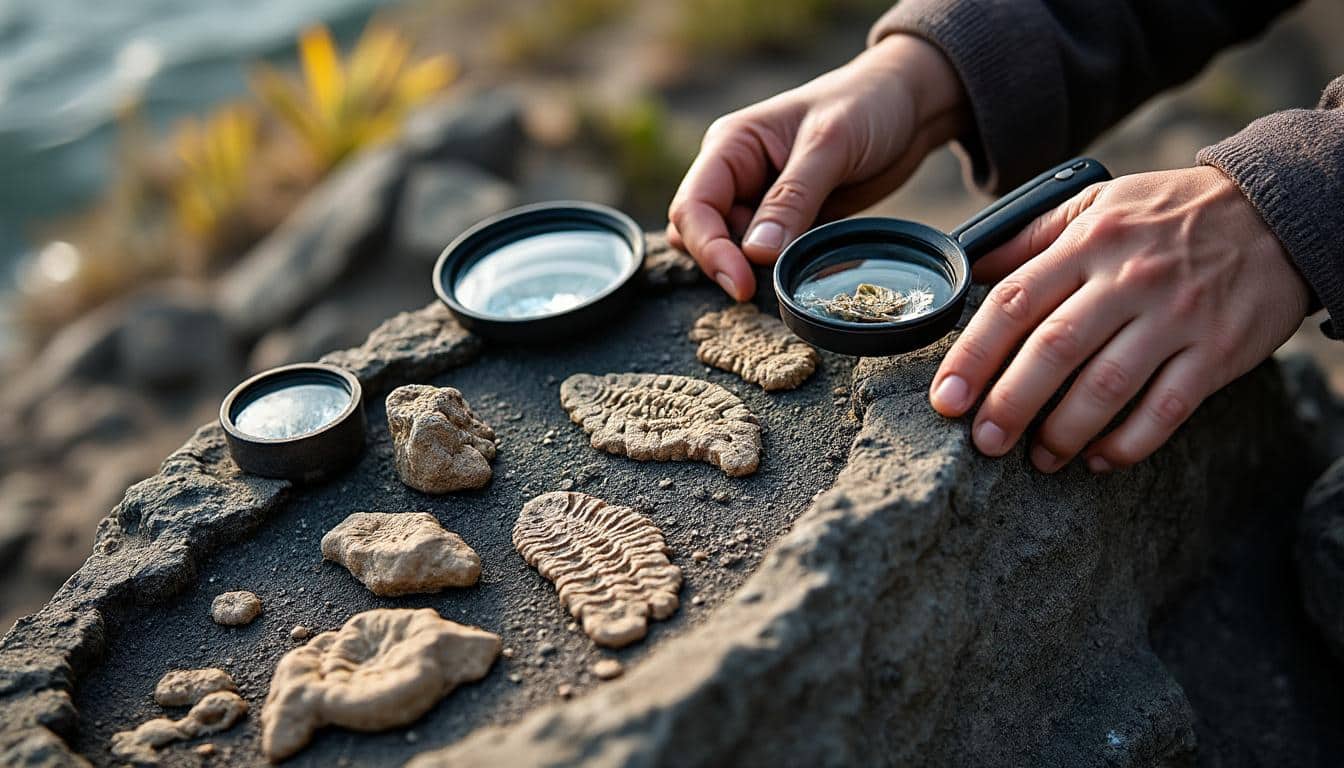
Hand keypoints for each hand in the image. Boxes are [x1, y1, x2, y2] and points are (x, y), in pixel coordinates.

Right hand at [667, 34, 966, 299]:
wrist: (909, 107)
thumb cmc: (867, 105)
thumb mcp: (830, 145)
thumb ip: (792, 198)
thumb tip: (755, 253)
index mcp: (731, 146)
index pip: (693, 207)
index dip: (709, 250)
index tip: (741, 285)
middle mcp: (735, 176)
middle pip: (702, 235)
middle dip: (725, 264)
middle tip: (763, 286)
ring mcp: (759, 201)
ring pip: (730, 251)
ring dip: (749, 271)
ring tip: (788, 273)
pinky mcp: (787, 223)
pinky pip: (765, 257)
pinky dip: (775, 271)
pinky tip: (801, 271)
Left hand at [929, 166, 1310, 471]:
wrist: (1276, 211)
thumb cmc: (1170, 213)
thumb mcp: (1097, 205)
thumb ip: (1033, 237)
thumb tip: (971, 268)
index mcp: (1089, 244)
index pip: (1015, 301)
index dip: (973, 354)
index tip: (946, 397)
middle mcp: (1128, 280)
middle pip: (1054, 349)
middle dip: (1009, 403)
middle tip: (983, 442)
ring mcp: (1175, 317)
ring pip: (1107, 386)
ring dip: (1064, 432)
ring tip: (1038, 459)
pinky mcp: (1216, 352)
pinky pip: (1165, 410)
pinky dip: (1128, 443)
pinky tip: (1099, 460)